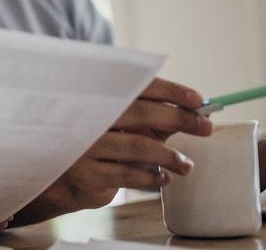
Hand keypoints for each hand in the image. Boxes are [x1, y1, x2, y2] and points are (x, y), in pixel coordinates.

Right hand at [15, 77, 212, 223]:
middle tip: (206, 127)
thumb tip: (197, 114)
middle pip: (138, 112)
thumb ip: (153, 119)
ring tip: (186, 165)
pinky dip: (152, 177)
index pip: (137, 85)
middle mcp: (88, 117)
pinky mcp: (85, 173)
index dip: (169, 90)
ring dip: (169, 155)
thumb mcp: (123, 128)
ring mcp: (83, 146)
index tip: (197, 99)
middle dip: (177, 118)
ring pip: (136, 147)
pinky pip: (128, 174)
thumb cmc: (100, 147)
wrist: (59, 180)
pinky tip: (164, 178)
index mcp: (97, 98)